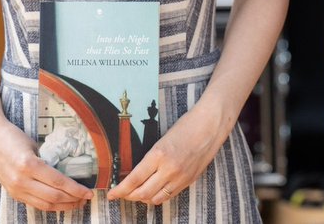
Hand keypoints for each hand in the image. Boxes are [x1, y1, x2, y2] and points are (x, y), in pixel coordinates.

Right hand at [0, 120, 93, 210]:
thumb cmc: (13, 137)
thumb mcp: (34, 146)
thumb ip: (48, 161)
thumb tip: (67, 173)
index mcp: (29, 165)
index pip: (59, 182)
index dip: (76, 190)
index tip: (89, 192)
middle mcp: (21, 180)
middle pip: (53, 196)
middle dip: (73, 200)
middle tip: (87, 198)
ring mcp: (15, 189)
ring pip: (44, 204)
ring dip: (63, 206)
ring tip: (77, 203)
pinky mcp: (13, 192)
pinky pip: (34, 203)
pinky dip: (50, 205)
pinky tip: (60, 202)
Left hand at [106, 105, 225, 204]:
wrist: (211, 124)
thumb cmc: (187, 125)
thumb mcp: (162, 139)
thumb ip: (151, 158)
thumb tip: (136, 173)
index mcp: (159, 155)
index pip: (134, 180)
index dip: (120, 190)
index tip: (112, 194)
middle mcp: (169, 169)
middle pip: (142, 194)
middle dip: (129, 196)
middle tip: (122, 193)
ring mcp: (180, 177)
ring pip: (155, 199)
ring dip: (143, 198)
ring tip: (138, 192)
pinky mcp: (189, 180)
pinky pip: (169, 195)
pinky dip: (158, 196)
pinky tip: (154, 190)